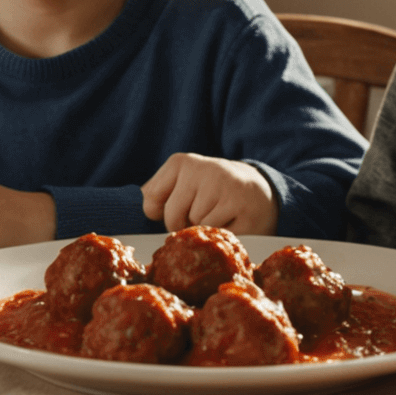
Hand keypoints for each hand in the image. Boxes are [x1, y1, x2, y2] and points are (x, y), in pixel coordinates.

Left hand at [141, 153, 277, 233]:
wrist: (257, 190)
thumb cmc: (211, 192)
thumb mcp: (183, 183)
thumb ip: (157, 192)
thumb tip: (138, 205)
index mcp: (180, 162)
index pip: (151, 200)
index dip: (162, 214)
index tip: (179, 207)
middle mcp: (201, 168)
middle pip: (172, 217)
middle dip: (183, 225)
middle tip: (201, 215)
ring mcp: (222, 184)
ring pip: (196, 224)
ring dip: (205, 227)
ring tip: (220, 214)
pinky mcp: (240, 202)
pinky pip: (217, 231)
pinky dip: (223, 232)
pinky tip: (232, 219)